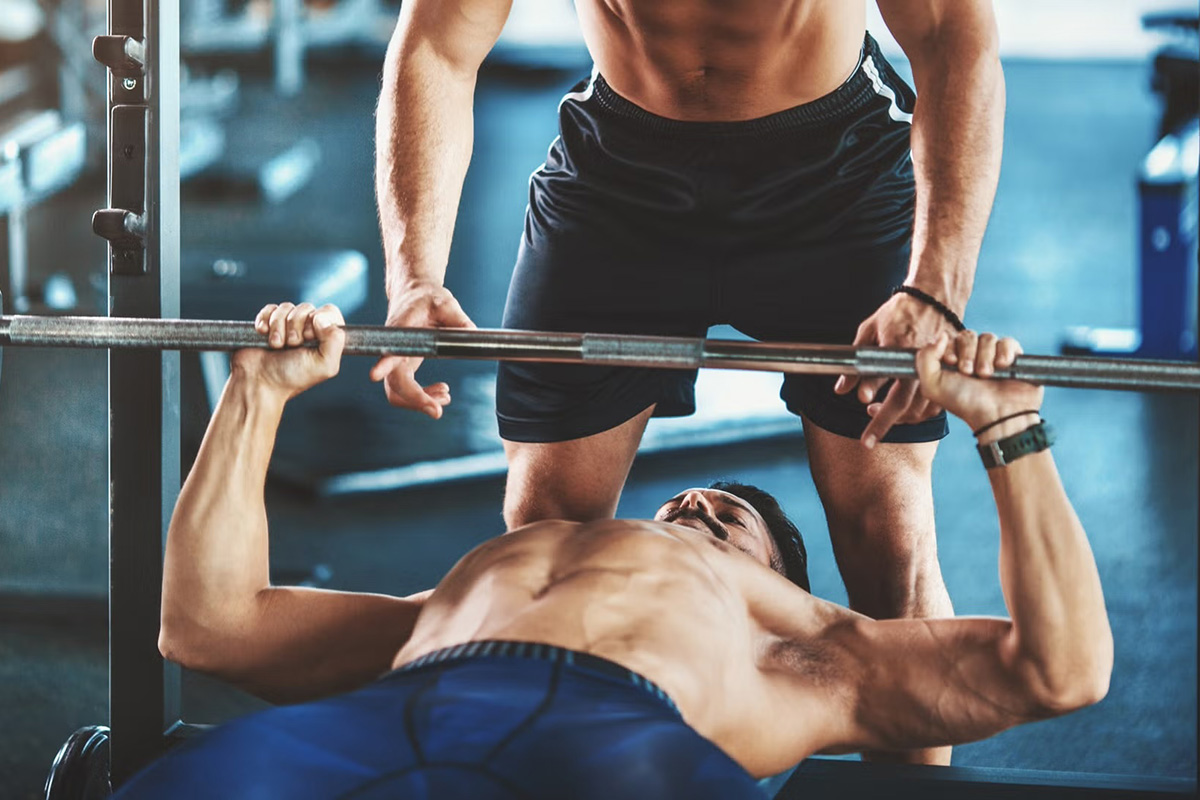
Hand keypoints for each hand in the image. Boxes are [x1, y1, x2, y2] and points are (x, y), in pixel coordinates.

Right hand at [232, 302, 345, 398]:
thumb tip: (321, 317)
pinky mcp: (268, 323)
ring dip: (279, 327)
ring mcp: (287, 326)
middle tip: (292, 345)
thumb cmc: (292, 378)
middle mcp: (307, 330)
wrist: (258, 382)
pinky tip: (264, 334)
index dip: (319, 320)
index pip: (329, 312)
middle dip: (296, 326)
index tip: (309, 337)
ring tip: (276, 345)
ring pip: (286, 307)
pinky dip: (265, 320)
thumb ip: (335, 341)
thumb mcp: (324, 365)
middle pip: (306, 308)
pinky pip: (269, 309)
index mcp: (325, 338)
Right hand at [368, 282, 474, 418]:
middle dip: (413, 400)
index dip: (384, 365)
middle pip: (393, 384)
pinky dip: (422, 396)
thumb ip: (458, 319)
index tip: (374, 375)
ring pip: (397, 392)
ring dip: (418, 401)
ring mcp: (396, 360)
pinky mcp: (403, 365)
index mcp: (401, 331)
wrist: (415, 294)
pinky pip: (406, 389)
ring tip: (447, 396)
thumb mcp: (446, 303)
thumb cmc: (428, 297)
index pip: (389, 352)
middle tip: (438, 410)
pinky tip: (443, 390)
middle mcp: (393, 349)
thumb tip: (472, 333)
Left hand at [834, 292, 957, 447]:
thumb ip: (857, 364)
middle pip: (907, 408)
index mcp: (904, 355)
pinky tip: (903, 408)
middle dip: (887, 425)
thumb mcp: (870, 332)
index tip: (867, 440)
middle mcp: (923, 364)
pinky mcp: (947, 369)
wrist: (933, 296)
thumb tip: (842, 390)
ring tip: (880, 416)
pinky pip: (935, 400)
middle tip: (870, 437)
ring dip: (902, 418)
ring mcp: (938, 367)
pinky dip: (919, 409)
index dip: (879, 422)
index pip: (892, 399)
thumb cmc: (898, 312)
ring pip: (922, 408)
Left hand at [913, 330, 1042, 432]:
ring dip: (985, 357)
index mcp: (953, 360)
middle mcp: (973, 356)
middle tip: (969, 373)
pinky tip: (1002, 366)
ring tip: (986, 376)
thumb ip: (925, 358)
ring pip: (988, 338)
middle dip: (967, 354)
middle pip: (968, 335)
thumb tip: (940, 335)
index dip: (949, 347)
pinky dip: (1004, 352)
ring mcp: (993, 356)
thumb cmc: (964, 403)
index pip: (949, 338)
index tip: (951, 362)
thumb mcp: (932, 385)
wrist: (996, 414)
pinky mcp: (1013, 357)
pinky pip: (1008, 341)